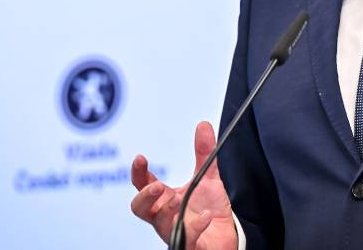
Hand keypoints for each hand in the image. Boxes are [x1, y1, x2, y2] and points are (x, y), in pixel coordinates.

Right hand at [130, 121, 237, 249]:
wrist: (223, 237)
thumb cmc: (208, 210)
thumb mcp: (208, 178)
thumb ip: (205, 153)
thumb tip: (203, 125)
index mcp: (164, 198)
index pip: (143, 184)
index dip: (139, 172)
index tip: (140, 158)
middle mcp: (163, 216)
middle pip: (140, 209)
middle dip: (144, 197)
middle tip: (156, 187)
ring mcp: (173, 232)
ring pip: (159, 225)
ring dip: (167, 211)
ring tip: (179, 199)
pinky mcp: (187, 244)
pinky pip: (185, 239)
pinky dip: (195, 227)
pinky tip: (206, 217)